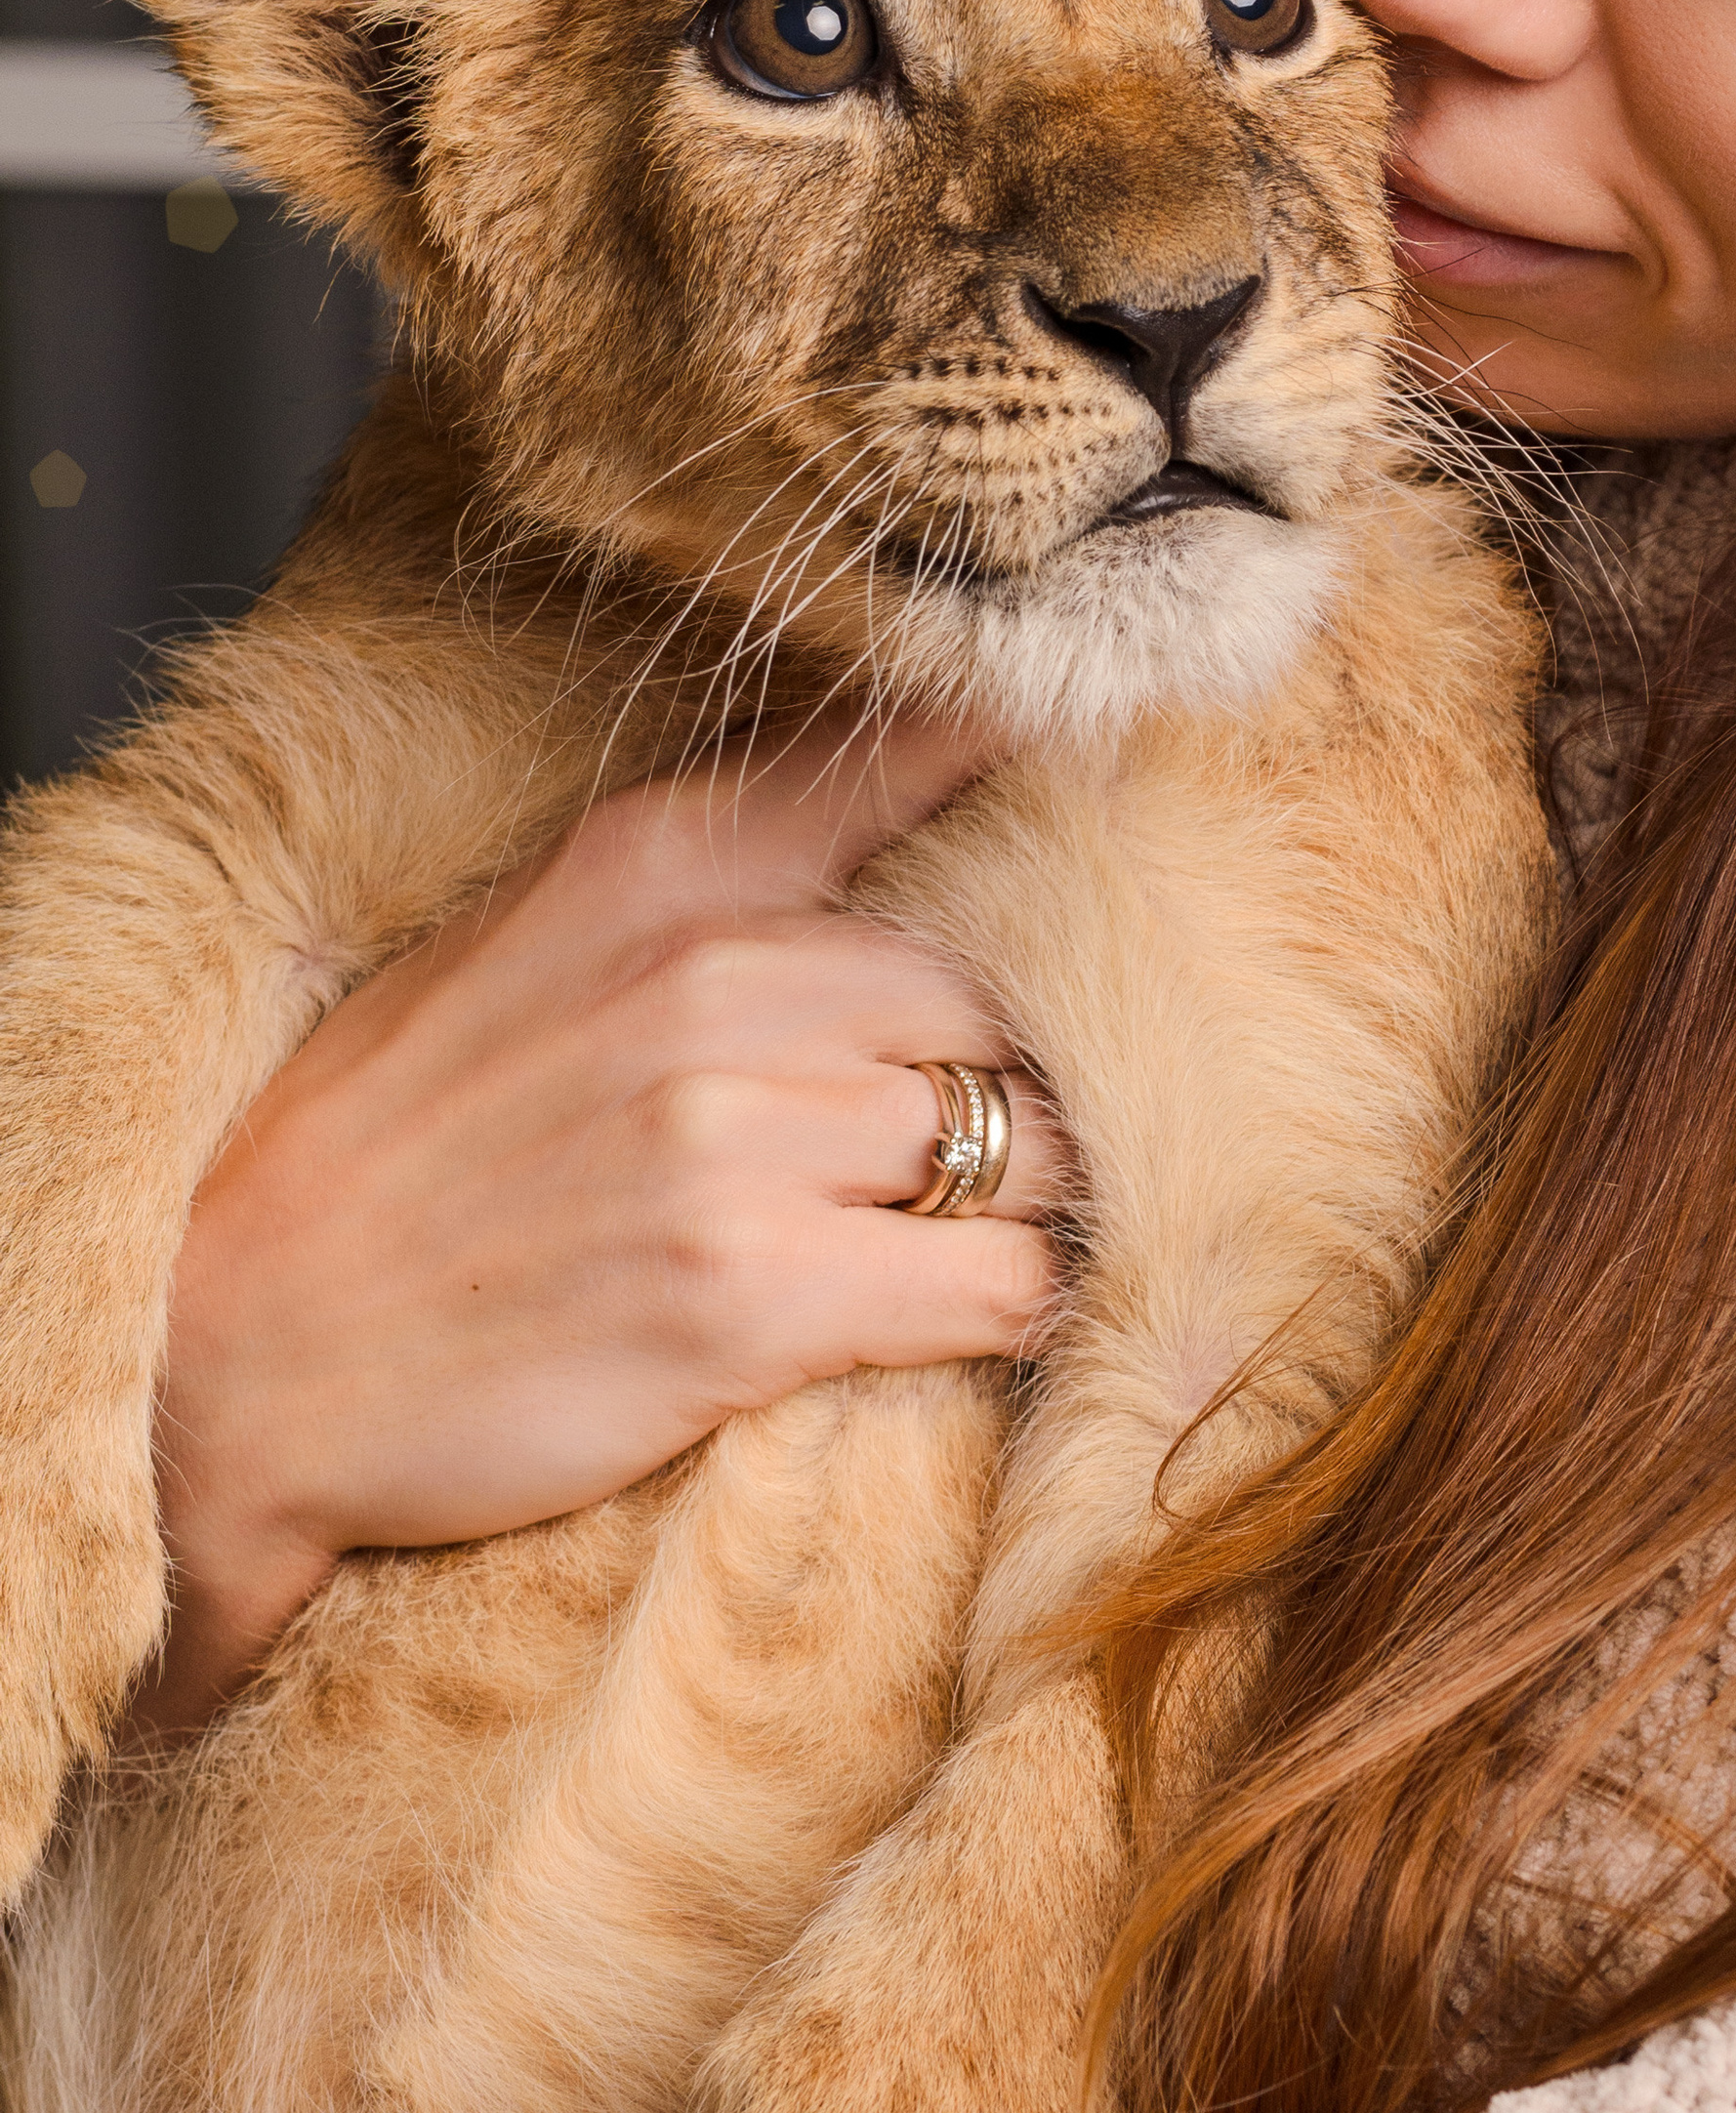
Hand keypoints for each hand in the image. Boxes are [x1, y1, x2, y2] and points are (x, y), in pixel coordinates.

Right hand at [141, 722, 1064, 1733]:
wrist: (232, 1353)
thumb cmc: (394, 1154)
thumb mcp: (531, 943)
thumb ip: (714, 871)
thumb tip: (917, 786)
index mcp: (657, 866)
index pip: (910, 758)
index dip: (1037, 765)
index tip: (1126, 762)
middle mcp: (714, 978)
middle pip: (1003, 1000)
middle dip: (1015, 1079)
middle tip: (980, 1143)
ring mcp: (738, 1139)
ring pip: (1024, 1145)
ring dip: (1018, 1203)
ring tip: (960, 1242)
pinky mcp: (756, 1299)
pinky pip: (999, 1286)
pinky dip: (1010, 1310)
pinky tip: (957, 1320)